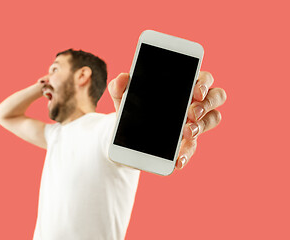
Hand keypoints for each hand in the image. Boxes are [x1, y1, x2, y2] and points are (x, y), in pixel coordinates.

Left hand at [108, 72, 226, 169]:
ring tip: (187, 132)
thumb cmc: (131, 109)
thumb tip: (123, 78)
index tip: (196, 90)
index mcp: (182, 85)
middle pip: (216, 96)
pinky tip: (177, 160)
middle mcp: (193, 102)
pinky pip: (193, 147)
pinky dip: (186, 153)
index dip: (204, 82)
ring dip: (203, 125)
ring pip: (213, 118)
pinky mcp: (185, 143)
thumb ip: (119, 86)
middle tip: (191, 112)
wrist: (124, 137)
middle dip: (207, 103)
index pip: (202, 78)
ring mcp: (193, 122)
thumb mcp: (122, 98)